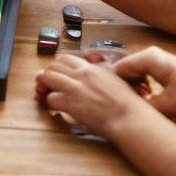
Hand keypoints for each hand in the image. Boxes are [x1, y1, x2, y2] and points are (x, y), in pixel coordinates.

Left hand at [36, 52, 151, 139]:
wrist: (129, 117)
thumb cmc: (126, 103)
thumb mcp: (112, 79)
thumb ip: (97, 75)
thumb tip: (91, 76)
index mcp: (91, 68)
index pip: (64, 58)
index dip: (58, 66)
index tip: (59, 74)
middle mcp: (81, 74)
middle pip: (52, 66)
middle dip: (49, 75)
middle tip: (52, 86)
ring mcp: (74, 88)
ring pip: (47, 78)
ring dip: (47, 87)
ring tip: (52, 96)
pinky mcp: (70, 103)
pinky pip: (50, 98)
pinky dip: (51, 104)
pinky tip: (57, 109)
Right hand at [112, 47, 175, 120]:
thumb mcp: (165, 106)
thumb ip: (141, 107)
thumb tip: (124, 110)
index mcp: (148, 58)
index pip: (119, 69)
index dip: (117, 87)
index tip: (124, 102)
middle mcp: (150, 54)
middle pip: (125, 70)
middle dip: (126, 87)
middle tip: (135, 102)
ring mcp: (156, 59)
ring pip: (133, 73)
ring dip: (134, 87)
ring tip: (144, 100)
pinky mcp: (162, 66)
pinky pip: (142, 74)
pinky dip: (142, 86)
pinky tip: (150, 97)